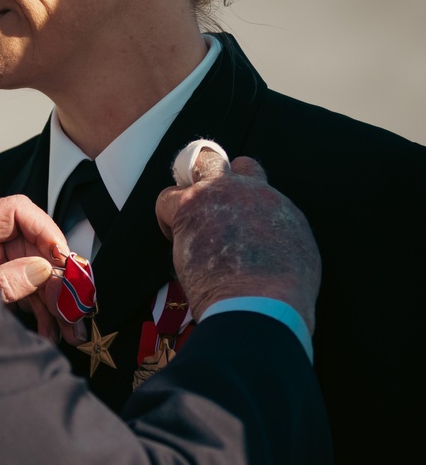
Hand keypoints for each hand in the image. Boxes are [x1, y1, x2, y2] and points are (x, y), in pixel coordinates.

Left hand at [0, 195, 73, 342]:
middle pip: (36, 247)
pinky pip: (28, 293)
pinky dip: (42, 313)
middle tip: (76, 305)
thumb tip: (44, 271)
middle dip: (60, 280)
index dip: (46, 230)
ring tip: (71, 329)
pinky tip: (52, 331)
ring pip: (38, 275)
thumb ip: (6, 281)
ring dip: (57, 304)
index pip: (19, 211)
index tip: (63, 257)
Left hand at [155, 155, 320, 331]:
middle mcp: (250, 191)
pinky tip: (173, 239)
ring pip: (198, 169)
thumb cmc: (282, 295)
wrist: (263, 301)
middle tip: (206, 207)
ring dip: (191, 194)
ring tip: (187, 227)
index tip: (232, 211)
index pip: (257, 180)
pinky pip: (166, 199)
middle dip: (216, 176)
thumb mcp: (298, 258)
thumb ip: (279, 238)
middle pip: (229, 163)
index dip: (241, 190)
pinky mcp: (190, 206)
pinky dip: (166, 218)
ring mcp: (220, 193)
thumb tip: (265, 246)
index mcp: (276, 206)